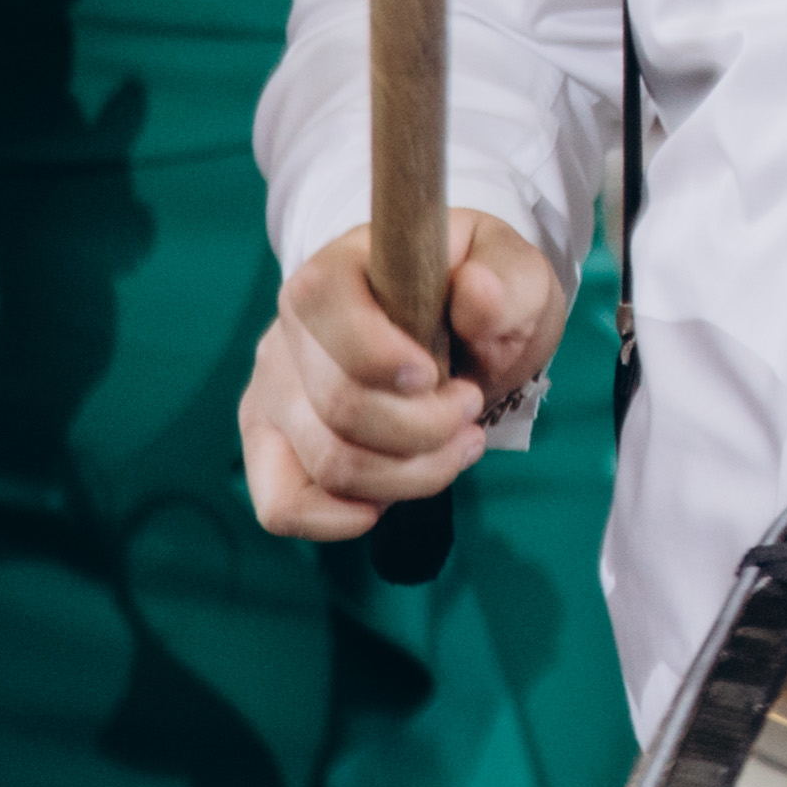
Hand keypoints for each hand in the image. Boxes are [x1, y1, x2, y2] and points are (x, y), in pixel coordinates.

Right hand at [239, 207, 562, 539]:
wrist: (461, 331)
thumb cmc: (483, 294)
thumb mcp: (514, 272)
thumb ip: (505, 279)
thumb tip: (476, 293)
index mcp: (338, 268)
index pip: (321, 304)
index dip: (379, 353)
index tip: (439, 376)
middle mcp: (287, 330)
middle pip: (339, 406)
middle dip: (426, 428)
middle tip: (471, 410)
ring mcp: (273, 392)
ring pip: (326, 462)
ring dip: (408, 475)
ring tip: (456, 448)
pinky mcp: (272, 445)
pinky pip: (281, 505)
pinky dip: (340, 517)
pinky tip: (387, 500)